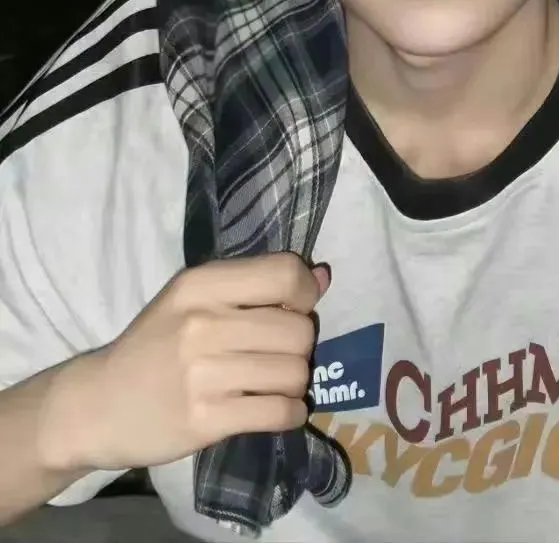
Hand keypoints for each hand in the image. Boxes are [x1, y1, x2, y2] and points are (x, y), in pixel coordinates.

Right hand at [51, 254, 328, 472]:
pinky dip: (290, 413)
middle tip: (278, 354)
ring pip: (295, 372)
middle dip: (300, 346)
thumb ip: (258, 284)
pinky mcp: (205, 420)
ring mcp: (202, 374)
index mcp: (201, 284)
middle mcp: (202, 324)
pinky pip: (280, 413)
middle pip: (299, 330)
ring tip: (272, 383)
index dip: (305, 295)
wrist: (97, 404)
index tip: (293, 310)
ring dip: (294, 382)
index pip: (285, 275)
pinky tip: (276, 409)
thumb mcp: (195, 299)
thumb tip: (323, 276)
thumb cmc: (156, 344)